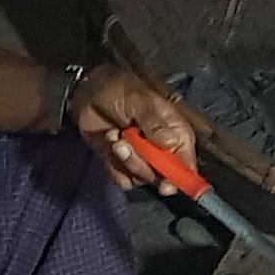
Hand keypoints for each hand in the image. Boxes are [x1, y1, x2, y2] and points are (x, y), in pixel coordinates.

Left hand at [66, 63, 193, 190]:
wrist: (88, 93)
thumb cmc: (119, 89)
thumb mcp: (138, 99)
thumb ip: (154, 122)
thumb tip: (171, 143)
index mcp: (175, 132)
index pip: (186, 163)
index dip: (180, 177)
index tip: (166, 185)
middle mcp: (163, 150)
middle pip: (162, 176)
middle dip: (140, 163)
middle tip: (122, 142)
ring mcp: (143, 159)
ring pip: (141, 178)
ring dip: (124, 160)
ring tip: (113, 136)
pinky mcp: (123, 165)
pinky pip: (123, 180)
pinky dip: (113, 166)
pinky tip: (108, 143)